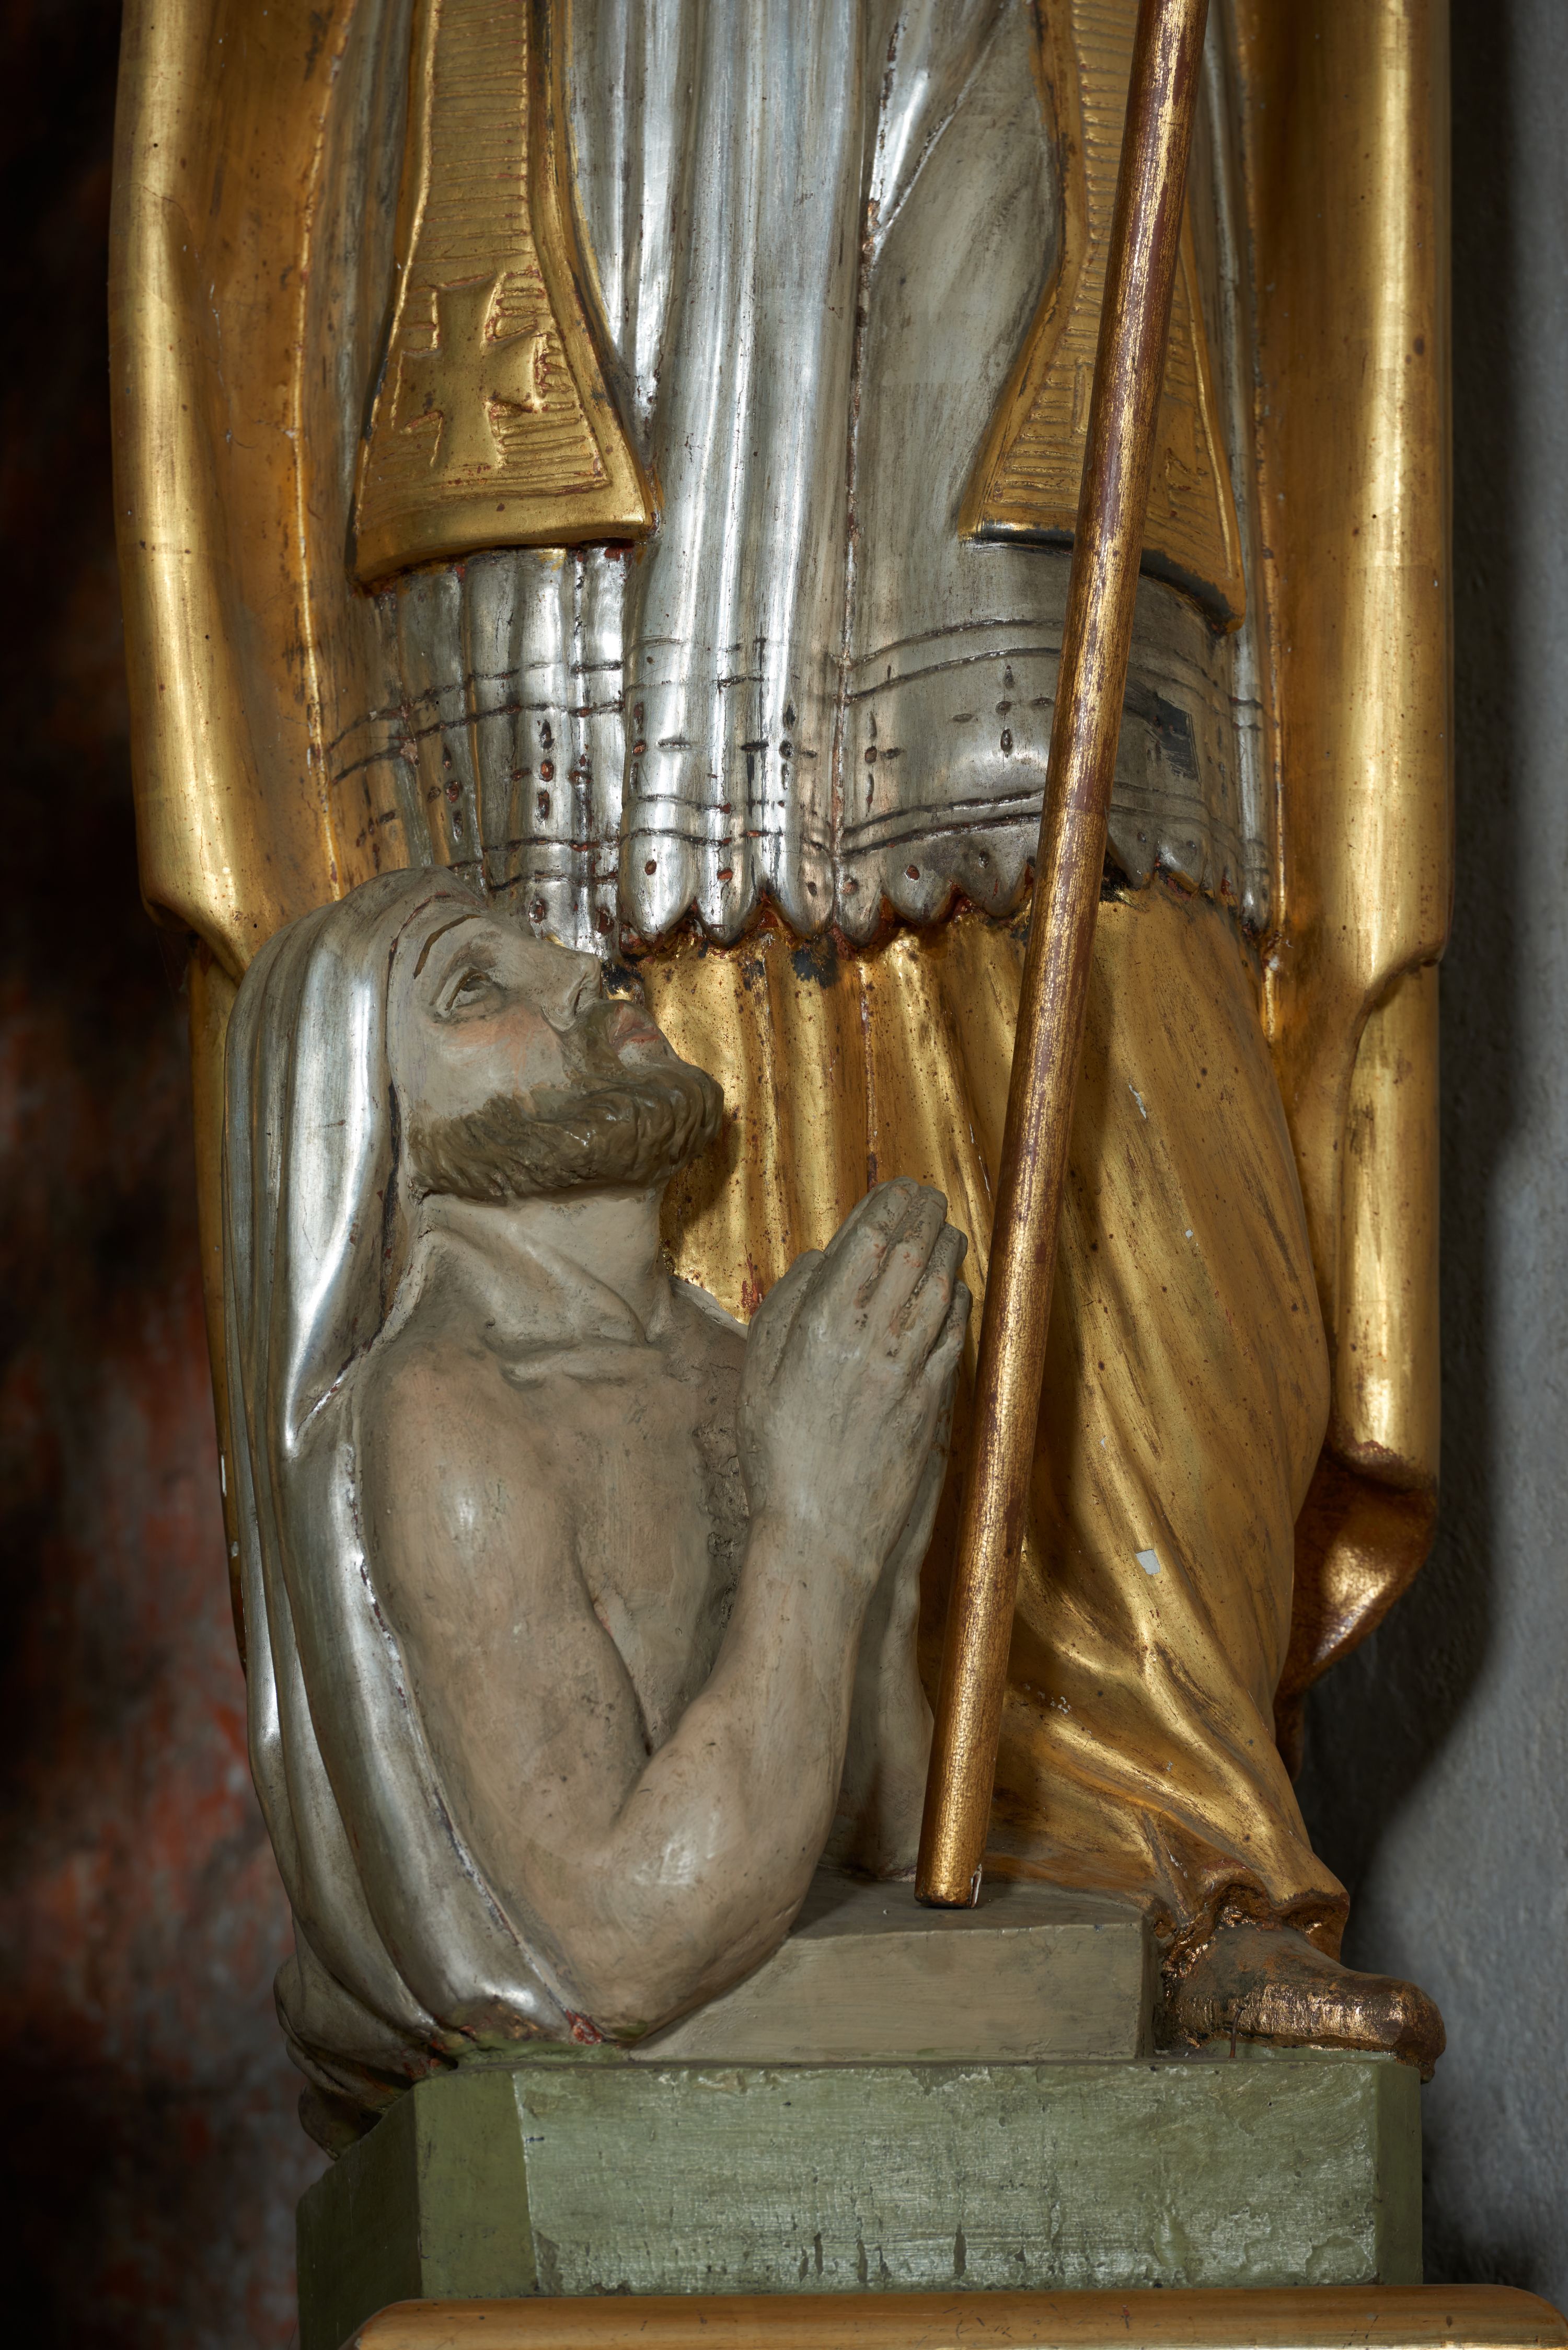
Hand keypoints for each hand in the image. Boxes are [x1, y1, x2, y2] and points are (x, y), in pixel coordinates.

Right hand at [738, 1180, 969, 1590]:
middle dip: (923, 1216)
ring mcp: (908, 1370)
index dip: (886, 1208)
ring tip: (948, 1228)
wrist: (822, 1530)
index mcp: (822, 1326)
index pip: (866, 1243)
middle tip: (929, 1194)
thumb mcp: (758, 1372)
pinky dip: (958, 1305)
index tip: (895, 1188)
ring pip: (938, 1291)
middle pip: (910, 1256)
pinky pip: (953, 1337)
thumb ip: (786, 1306)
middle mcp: (871, 1340)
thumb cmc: (777, 1453)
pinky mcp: (932, 1401)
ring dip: (947, 1252)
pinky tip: (957, 1290)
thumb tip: (822, 1258)